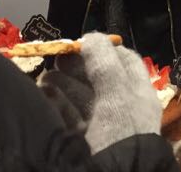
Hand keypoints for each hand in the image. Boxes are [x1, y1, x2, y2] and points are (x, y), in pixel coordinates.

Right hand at [38, 34, 161, 153]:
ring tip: (45, 76)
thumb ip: (105, 63)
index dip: (105, 50)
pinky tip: (43, 94)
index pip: (125, 63)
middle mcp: (122, 109)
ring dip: (63, 84)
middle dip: (78, 66)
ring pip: (81, 99)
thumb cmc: (120, 133)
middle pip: (99, 79)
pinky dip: (56, 104)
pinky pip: (68, 118)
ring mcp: (102, 127)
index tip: (82, 43)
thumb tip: (91, 37)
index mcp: (138, 96)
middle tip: (57, 57)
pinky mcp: (83, 143)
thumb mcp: (117, 95)